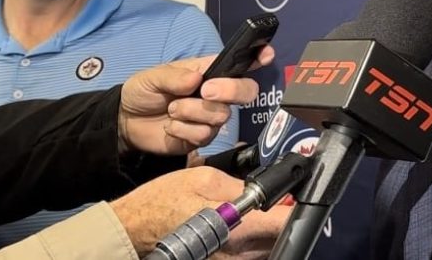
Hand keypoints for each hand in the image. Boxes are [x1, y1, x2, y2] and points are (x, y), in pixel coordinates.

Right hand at [110, 166, 289, 257]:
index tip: (296, 198)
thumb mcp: (205, 179)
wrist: (134, 229)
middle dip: (279, 219)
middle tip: (273, 201)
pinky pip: (249, 255)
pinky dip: (249, 241)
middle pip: (279, 238)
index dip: (295, 208)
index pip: (286, 224)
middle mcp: (239, 254)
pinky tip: (236, 227)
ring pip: (265, 248)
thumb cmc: (163, 203)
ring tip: (249, 214)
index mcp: (239, 230)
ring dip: (264, 231)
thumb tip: (264, 190)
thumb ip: (241, 185)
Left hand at [119, 47, 274, 154]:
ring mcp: (210, 116)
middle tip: (205, 91)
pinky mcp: (201, 138)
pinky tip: (171, 127)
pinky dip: (184, 130)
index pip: (239, 62)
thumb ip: (173, 76)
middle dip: (230, 90)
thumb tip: (196, 79)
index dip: (257, 57)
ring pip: (221, 115)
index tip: (266, 56)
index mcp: (208, 71)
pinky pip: (204, 135)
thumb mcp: (152, 77)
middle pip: (246, 91)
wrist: (126, 122)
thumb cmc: (142, 92)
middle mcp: (216, 93)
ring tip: (172, 110)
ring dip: (193, 112)